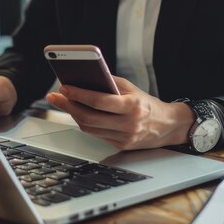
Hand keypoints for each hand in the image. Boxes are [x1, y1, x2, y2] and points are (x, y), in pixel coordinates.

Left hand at [45, 76, 194, 150]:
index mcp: (133, 107)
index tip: (64, 87)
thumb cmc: (147, 104)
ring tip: (63, 102)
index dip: (79, 94)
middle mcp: (129, 124)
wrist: (167, 126)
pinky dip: (84, 123)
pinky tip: (77, 112)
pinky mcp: (120, 146)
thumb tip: (84, 78)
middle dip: (68, 105)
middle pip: (89, 117)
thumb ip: (109, 83)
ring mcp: (124, 138)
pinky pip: (95, 134)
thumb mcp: (131, 89)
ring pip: (89, 128)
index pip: (99, 101)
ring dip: (72, 114)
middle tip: (55, 96)